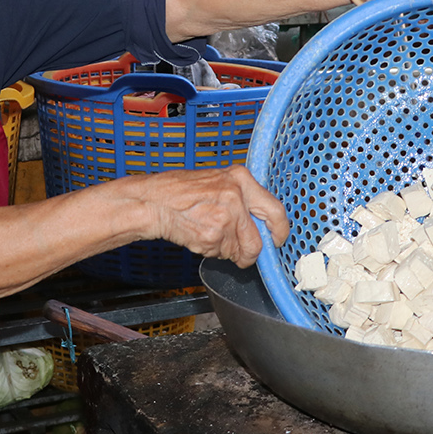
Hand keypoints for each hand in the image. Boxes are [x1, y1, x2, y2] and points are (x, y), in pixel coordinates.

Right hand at [126, 167, 288, 267]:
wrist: (153, 201)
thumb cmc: (178, 190)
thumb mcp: (216, 181)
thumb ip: (240, 197)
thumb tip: (259, 221)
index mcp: (241, 179)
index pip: (275, 210)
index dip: (279, 230)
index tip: (278, 239)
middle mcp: (237, 197)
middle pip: (258, 241)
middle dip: (251, 253)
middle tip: (244, 253)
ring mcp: (225, 218)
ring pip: (238, 251)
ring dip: (226, 251)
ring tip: (208, 233)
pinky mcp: (213, 236)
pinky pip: (220, 254)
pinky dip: (211, 251)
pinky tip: (198, 235)